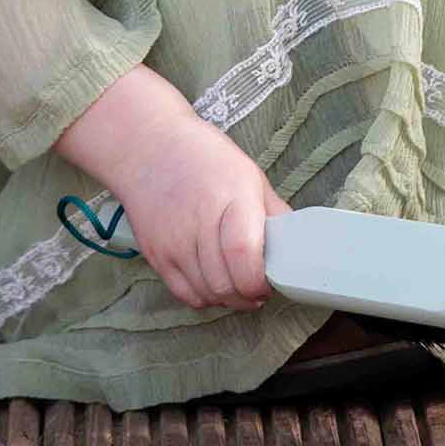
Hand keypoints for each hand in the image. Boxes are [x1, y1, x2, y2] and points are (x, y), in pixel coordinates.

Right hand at [110, 107, 297, 311]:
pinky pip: (184, 294)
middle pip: (226, 284)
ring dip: (228, 298)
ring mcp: (174, 242)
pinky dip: (204, 297)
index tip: (269, 281)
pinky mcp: (156, 255)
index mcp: (232, 197)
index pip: (243, 255)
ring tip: (238, 284)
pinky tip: (214, 282)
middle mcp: (200, 222)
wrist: (149, 147)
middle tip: (257, 287)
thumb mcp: (249, 174)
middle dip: (248, 295)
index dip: (258, 280)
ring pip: (207, 294)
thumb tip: (295, 245)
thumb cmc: (204, 157)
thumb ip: (273, 212)